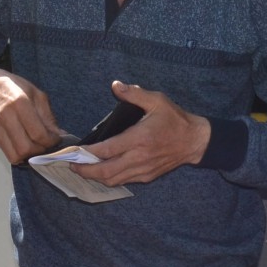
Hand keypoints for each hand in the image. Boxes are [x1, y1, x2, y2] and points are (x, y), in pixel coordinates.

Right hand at [0, 67, 60, 164]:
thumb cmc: (18, 89)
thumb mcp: (38, 96)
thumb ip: (49, 118)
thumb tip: (59, 136)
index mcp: (20, 103)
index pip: (38, 133)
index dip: (51, 141)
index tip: (56, 139)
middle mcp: (6, 116)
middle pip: (25, 148)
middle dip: (40, 151)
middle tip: (47, 145)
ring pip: (15, 155)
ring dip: (30, 156)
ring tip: (37, 147)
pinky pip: (9, 154)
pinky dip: (21, 154)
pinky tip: (27, 145)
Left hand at [73, 81, 209, 186]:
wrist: (194, 141)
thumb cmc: (174, 119)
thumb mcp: (157, 100)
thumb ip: (134, 93)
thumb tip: (115, 85)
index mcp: (139, 138)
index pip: (107, 150)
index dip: (88, 153)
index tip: (74, 152)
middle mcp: (139, 157)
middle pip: (106, 171)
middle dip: (86, 171)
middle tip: (72, 166)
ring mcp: (143, 170)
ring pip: (114, 180)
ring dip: (96, 177)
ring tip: (84, 170)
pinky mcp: (148, 176)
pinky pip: (124, 181)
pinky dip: (110, 178)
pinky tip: (103, 172)